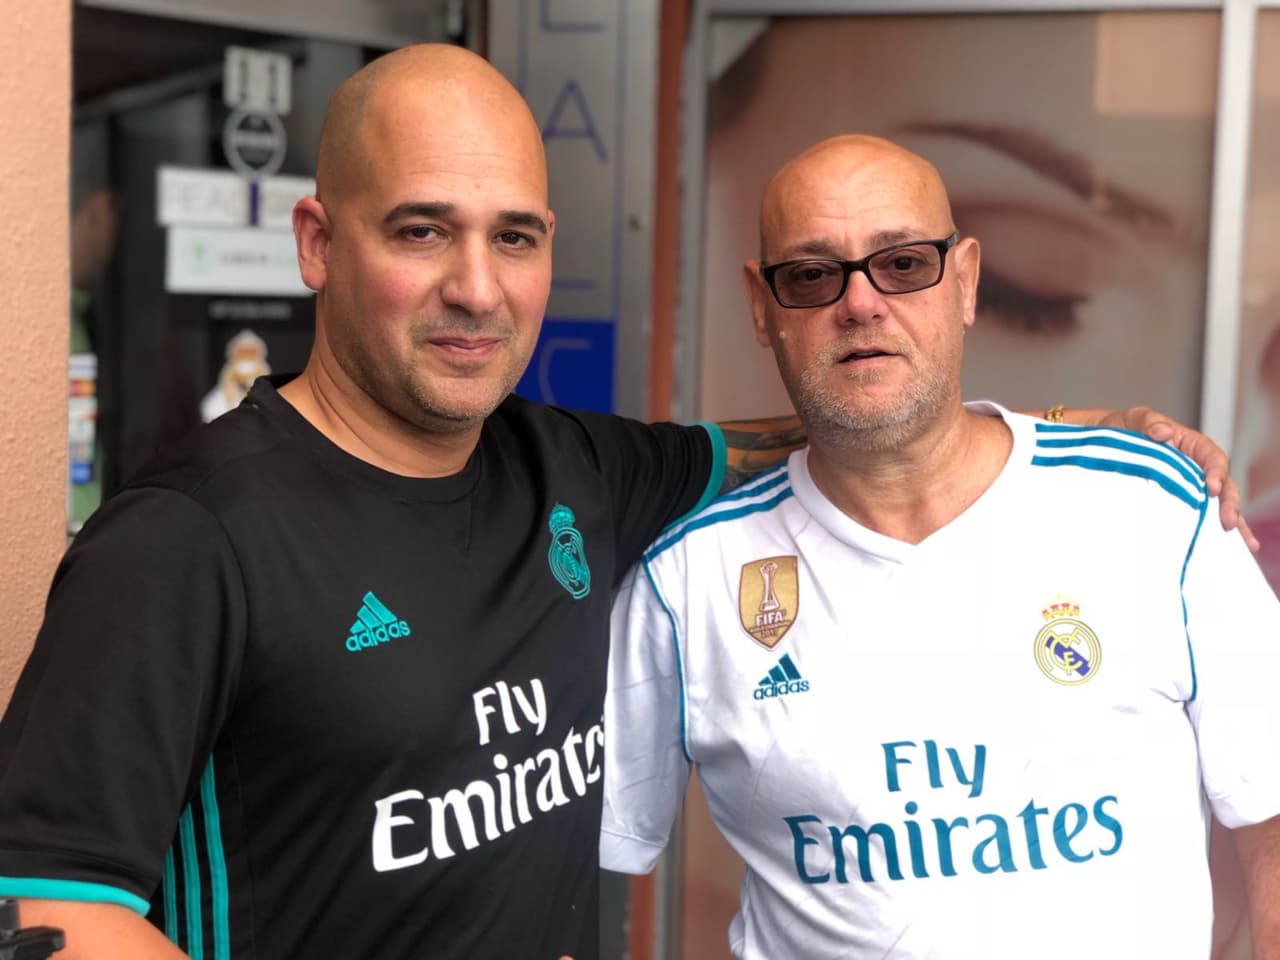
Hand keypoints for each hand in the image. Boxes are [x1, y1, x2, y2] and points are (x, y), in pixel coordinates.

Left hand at [1077, 406, 1257, 550]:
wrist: (1103, 444)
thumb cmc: (1125, 429)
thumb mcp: (1135, 419)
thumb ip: (1149, 422)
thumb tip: (1164, 432)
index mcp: (1192, 445)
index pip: (1212, 458)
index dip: (1216, 472)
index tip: (1212, 488)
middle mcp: (1197, 468)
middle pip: (1222, 485)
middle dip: (1229, 504)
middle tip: (1229, 522)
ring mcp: (1189, 487)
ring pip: (1217, 504)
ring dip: (1231, 522)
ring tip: (1244, 543)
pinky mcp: (1178, 502)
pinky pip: (1198, 516)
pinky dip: (1210, 531)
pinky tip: (1223, 547)